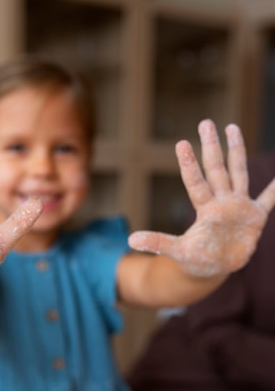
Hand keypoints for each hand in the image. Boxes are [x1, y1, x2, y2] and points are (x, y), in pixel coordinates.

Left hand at [128, 119, 274, 276]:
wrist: (214, 268)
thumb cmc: (195, 258)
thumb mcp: (178, 252)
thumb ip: (158, 243)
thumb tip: (131, 240)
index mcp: (205, 210)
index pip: (196, 182)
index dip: (189, 164)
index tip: (181, 144)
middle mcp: (221, 202)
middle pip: (216, 170)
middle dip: (212, 147)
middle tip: (205, 122)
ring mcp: (238, 207)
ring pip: (238, 174)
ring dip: (236, 152)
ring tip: (232, 128)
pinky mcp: (254, 217)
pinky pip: (268, 199)